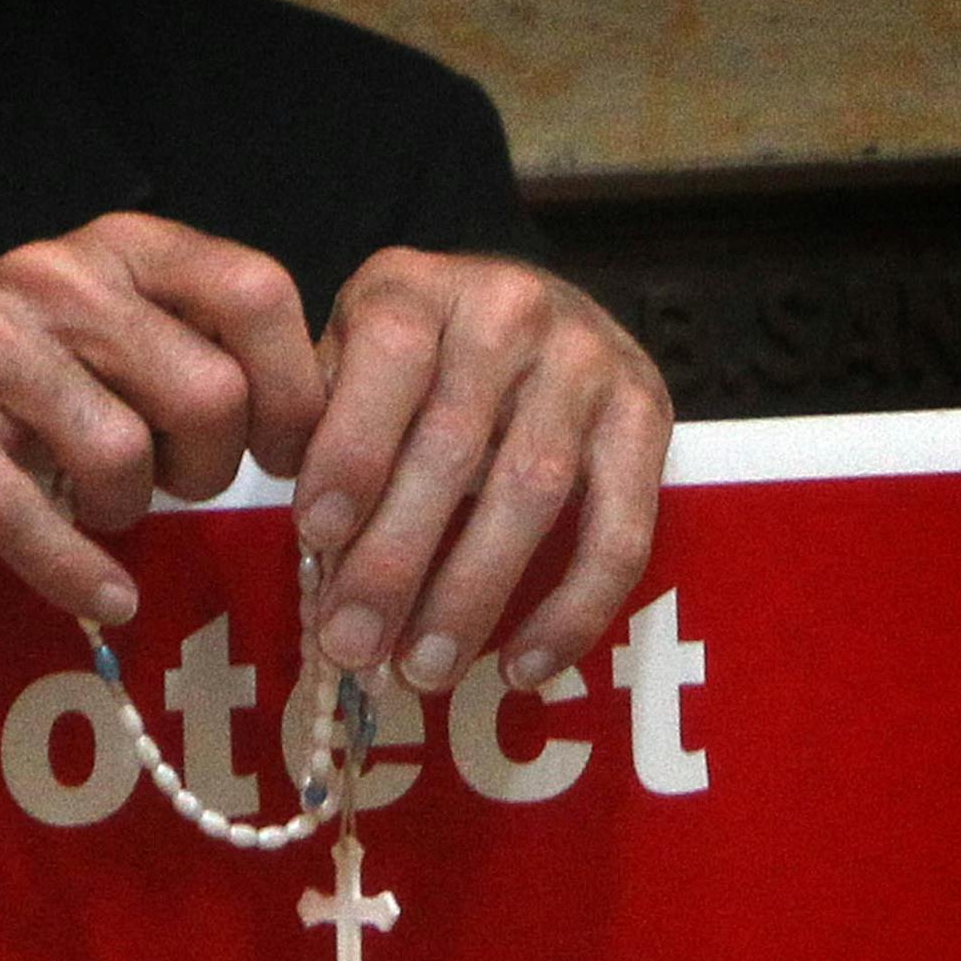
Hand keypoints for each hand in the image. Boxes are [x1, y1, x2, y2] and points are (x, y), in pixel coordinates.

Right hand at [0, 212, 325, 622]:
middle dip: (209, 472)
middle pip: (207, 396)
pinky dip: (74, 570)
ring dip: (129, 514)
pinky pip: (23, 509)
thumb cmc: (0, 387)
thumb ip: (195, 354)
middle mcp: (59, 273)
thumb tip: (322, 433)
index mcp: (123, 247)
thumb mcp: (106, 338)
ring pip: (124, 457)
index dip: (294, 392)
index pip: (258, 294)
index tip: (285, 458)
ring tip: (104, 513)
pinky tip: (104, 597)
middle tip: (174, 491)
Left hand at [296, 247, 671, 692]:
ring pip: (532, 492)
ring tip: (423, 671)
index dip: (351, 450)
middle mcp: (508, 309)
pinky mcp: (648, 414)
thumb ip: (317, 434)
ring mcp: (588, 361)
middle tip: (352, 647)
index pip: (385, 361)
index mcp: (412, 290)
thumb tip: (313, 550)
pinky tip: (519, 668)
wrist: (526, 313)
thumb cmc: (407, 368)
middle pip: (452, 446)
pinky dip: (571, 610)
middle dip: (395, 560)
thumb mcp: (343, 366)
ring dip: (472, 595)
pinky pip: (619, 531)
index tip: (316, 537)